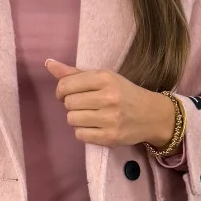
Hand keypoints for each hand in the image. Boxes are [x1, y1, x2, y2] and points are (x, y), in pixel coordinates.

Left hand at [44, 59, 176, 149]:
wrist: (152, 115)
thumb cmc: (124, 94)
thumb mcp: (104, 78)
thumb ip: (75, 73)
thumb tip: (48, 63)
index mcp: (105, 78)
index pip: (66, 85)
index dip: (61, 91)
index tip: (67, 94)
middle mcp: (108, 97)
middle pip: (68, 103)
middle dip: (71, 105)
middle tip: (84, 105)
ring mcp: (110, 118)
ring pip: (72, 119)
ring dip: (77, 119)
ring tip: (90, 116)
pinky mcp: (110, 137)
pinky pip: (80, 135)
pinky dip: (83, 132)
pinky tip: (95, 127)